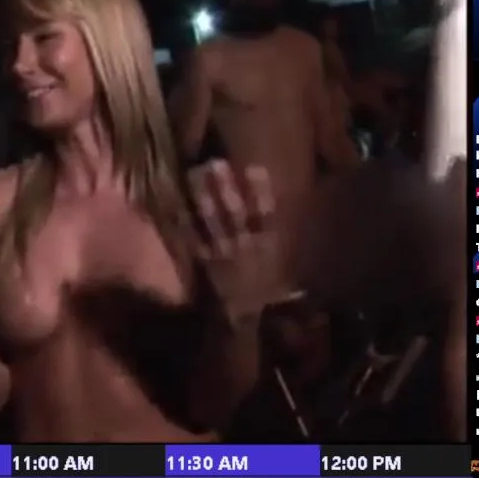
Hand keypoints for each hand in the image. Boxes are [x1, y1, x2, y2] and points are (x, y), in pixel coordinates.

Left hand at [188, 160, 277, 323]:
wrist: (246, 315)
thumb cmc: (268, 285)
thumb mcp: (285, 262)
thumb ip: (286, 237)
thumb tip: (302, 213)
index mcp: (267, 243)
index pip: (265, 213)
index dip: (260, 191)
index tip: (254, 167)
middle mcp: (244, 244)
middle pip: (234, 213)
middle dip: (225, 188)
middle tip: (214, 163)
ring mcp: (223, 252)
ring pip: (212, 222)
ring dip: (203, 198)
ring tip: (194, 174)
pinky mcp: (206, 261)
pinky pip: (194, 241)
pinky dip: (184, 224)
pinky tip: (176, 205)